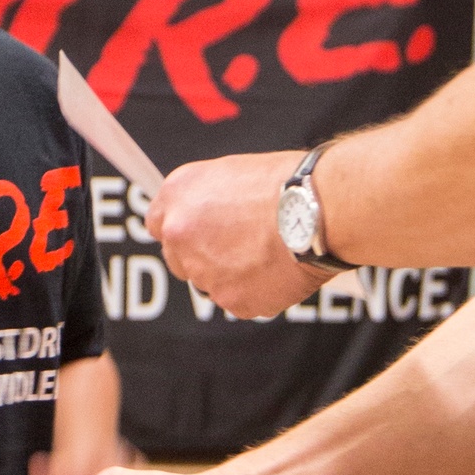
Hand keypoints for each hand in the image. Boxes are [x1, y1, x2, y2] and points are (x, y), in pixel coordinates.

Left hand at [147, 152, 328, 318]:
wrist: (318, 210)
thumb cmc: (285, 184)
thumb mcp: (232, 173)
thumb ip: (205, 198)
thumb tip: (203, 213)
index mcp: (177, 195)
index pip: (157, 224)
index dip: (182, 230)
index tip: (197, 234)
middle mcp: (179, 233)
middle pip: (179, 259)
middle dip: (204, 256)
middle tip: (241, 245)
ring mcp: (203, 270)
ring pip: (210, 282)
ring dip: (232, 275)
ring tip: (268, 251)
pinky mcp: (231, 299)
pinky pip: (239, 301)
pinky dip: (256, 290)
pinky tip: (278, 268)